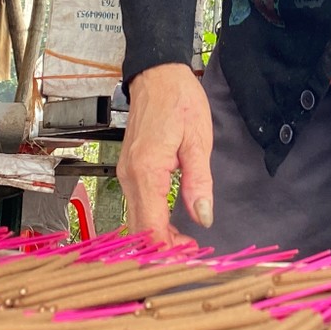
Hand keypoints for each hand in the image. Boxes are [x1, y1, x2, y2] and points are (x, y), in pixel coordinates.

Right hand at [119, 63, 214, 243]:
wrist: (157, 75)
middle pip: (140, 229)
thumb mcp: (198, 140)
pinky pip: (138, 205)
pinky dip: (152, 221)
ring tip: (186, 242)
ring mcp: (126, 174)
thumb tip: (203, 217)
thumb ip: (199, 182)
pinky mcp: (130, 170)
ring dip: (158, 236)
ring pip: (137, 220)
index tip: (190, 254)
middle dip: (163, 248)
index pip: (150, 227)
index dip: (168, 249)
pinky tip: (172, 225)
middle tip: (192, 253)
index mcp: (146, 171)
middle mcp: (129, 176)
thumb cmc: (179, 100)